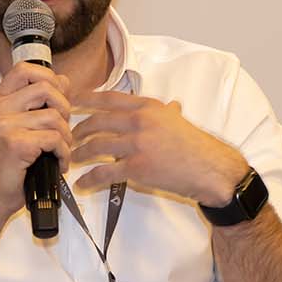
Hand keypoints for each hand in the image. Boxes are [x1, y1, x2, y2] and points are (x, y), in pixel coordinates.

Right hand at [0, 62, 72, 225]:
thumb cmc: (10, 161)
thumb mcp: (21, 125)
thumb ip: (40, 102)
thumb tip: (64, 80)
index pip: (25, 69)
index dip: (49, 77)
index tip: (57, 97)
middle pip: (46, 88)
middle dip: (64, 108)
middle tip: (61, 129)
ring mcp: (5, 125)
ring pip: (55, 118)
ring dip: (66, 137)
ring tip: (59, 150)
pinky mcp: (16, 144)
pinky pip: (55, 139)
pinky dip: (64, 154)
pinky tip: (58, 163)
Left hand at [71, 92, 247, 204]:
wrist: (211, 170)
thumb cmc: (197, 147)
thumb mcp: (181, 121)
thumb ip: (169, 113)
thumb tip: (171, 107)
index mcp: (149, 107)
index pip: (109, 98)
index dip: (86, 98)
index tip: (72, 101)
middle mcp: (140, 121)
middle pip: (97, 121)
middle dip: (78, 129)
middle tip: (70, 136)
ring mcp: (137, 144)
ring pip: (96, 146)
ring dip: (80, 153)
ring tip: (73, 158)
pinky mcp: (137, 168)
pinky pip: (104, 172)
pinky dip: (90, 178)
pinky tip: (83, 183)